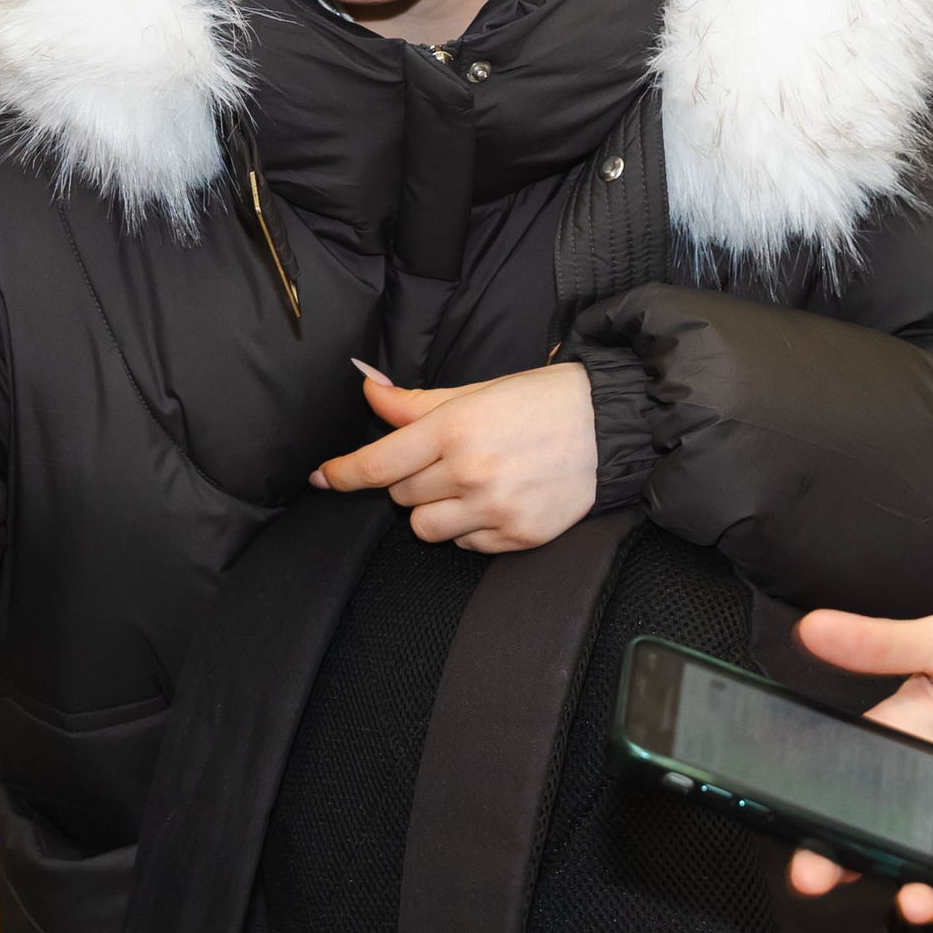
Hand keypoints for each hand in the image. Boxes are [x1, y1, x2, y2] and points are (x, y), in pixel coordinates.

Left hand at [311, 362, 597, 549]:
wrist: (610, 428)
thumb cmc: (543, 401)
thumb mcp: (476, 392)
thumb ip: (415, 402)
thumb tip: (368, 388)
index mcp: (454, 429)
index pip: (377, 464)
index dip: (343, 474)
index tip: (322, 477)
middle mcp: (470, 473)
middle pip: (400, 496)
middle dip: (411, 478)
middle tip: (446, 458)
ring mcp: (494, 509)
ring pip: (425, 528)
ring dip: (434, 509)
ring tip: (468, 483)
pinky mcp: (517, 536)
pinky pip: (464, 544)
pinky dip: (468, 528)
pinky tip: (494, 500)